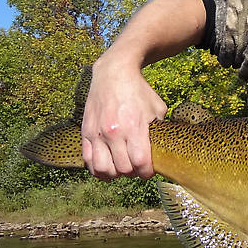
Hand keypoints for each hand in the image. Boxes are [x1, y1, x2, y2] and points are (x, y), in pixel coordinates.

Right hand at [81, 57, 166, 180]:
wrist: (114, 73)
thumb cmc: (139, 92)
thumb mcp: (158, 109)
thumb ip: (158, 131)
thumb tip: (161, 151)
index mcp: (133, 127)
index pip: (140, 163)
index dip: (147, 172)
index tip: (150, 170)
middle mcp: (113, 132)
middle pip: (123, 169)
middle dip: (133, 173)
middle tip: (138, 167)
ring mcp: (97, 133)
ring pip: (103, 169)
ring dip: (115, 174)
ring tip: (123, 168)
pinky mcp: (86, 132)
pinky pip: (88, 161)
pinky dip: (98, 170)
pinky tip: (107, 166)